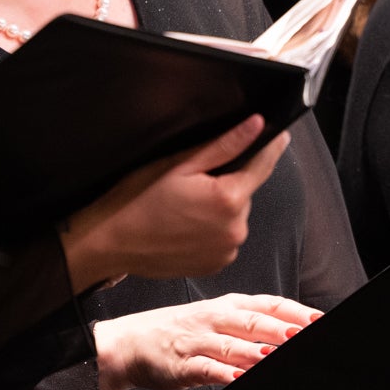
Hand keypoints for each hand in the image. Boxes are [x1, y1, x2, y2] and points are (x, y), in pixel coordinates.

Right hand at [60, 115, 292, 287]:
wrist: (110, 241)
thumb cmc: (137, 199)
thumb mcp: (178, 164)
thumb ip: (223, 146)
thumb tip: (256, 125)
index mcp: (228, 199)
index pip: (263, 165)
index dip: (270, 146)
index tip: (278, 133)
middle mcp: (234, 229)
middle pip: (245, 191)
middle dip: (228, 181)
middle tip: (194, 178)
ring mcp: (226, 251)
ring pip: (235, 215)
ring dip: (220, 206)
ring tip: (185, 205)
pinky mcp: (216, 265)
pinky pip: (224, 237)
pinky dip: (212, 228)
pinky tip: (185, 224)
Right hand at [93, 292, 318, 389]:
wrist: (129, 343)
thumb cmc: (179, 333)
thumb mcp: (217, 321)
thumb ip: (252, 329)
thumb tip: (292, 336)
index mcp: (228, 306)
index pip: (269, 305)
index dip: (297, 313)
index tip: (322, 320)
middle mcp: (215, 319)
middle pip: (255, 322)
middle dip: (283, 331)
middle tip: (305, 337)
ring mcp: (198, 341)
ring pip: (232, 345)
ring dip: (257, 352)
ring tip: (276, 357)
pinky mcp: (183, 365)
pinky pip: (207, 369)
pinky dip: (224, 374)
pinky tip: (239, 378)